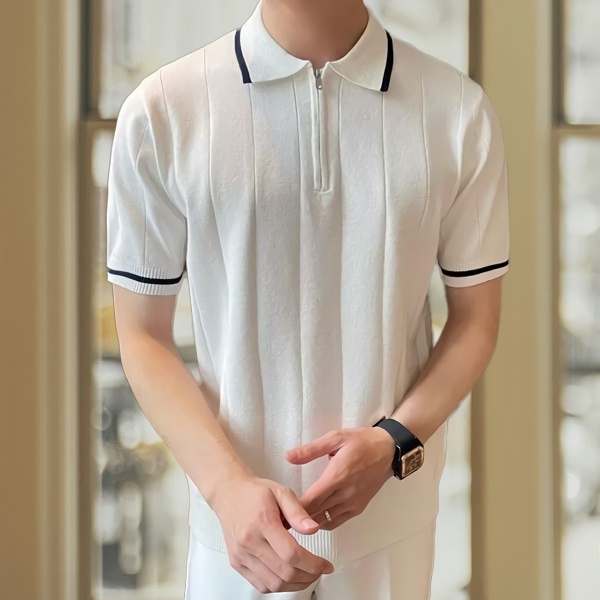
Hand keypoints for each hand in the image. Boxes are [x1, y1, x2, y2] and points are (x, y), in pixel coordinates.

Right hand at [210, 473, 334, 592]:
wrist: (228, 493)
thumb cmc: (254, 492)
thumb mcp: (281, 492)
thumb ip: (298, 511)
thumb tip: (313, 529)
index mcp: (263, 523)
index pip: (291, 554)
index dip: (313, 564)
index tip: (325, 565)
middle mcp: (249, 542)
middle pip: (284, 573)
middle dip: (308, 576)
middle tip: (319, 571)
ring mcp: (241, 555)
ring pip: (273, 584)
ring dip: (295, 585)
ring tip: (307, 575)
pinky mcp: (237, 562)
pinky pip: (260, 585)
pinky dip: (278, 586)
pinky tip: (289, 577)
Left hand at [286, 427, 395, 529]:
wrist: (388, 451)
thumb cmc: (361, 441)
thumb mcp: (335, 438)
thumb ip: (311, 449)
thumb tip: (288, 456)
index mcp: (337, 476)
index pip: (310, 501)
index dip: (293, 508)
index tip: (279, 508)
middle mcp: (345, 494)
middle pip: (315, 514)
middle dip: (297, 516)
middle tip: (280, 515)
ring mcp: (353, 503)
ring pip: (325, 521)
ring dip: (309, 520)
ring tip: (294, 516)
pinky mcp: (358, 508)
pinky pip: (337, 521)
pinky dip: (323, 521)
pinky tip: (314, 515)